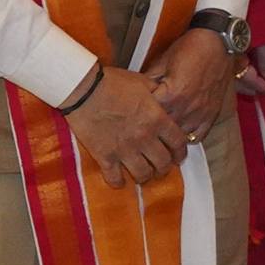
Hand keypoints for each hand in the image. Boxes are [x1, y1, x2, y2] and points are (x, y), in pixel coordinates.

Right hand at [65, 66, 186, 183]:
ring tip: (143, 174)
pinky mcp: (105, 156)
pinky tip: (119, 180)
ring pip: (143, 174)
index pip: (178, 144)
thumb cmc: (113, 82)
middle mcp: (145, 138)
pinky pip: (115, 178)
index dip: (180, 153)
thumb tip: (166, 97)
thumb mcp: (143, 82)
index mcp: (157, 119)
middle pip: (163, 163)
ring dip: (145, 176)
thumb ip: (158, 93)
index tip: (177, 156)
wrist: (84, 89)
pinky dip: (118, 182)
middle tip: (161, 167)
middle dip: (164, 167)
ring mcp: (125, 149)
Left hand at [143, 27, 236, 136]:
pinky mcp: (212, 114)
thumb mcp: (162, 61)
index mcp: (172, 95)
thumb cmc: (190, 48)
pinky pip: (198, 135)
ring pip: (179, 136)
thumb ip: (148, 80)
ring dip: (168, 133)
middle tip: (143, 121)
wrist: (218, 43)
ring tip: (159, 128)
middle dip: (152, 125)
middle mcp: (187, 108)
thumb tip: (135, 92)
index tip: (134, 110)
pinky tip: (179, 129)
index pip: (149, 114)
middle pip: (162, 128)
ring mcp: (201, 114)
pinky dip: (188, 136)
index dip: (140, 111)